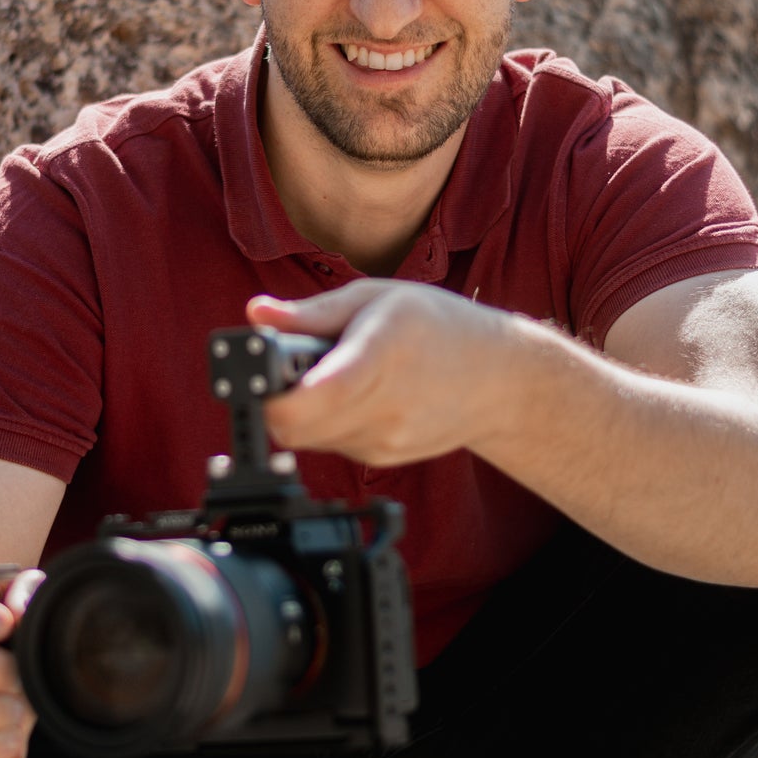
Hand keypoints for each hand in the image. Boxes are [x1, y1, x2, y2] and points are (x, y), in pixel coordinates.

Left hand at [247, 280, 514, 466]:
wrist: (500, 379)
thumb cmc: (440, 328)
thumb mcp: (376, 299)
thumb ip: (312, 313)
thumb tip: (257, 313)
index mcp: (380, 356)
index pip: (312, 396)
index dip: (272, 391)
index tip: (260, 370)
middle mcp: (383, 408)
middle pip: (293, 426)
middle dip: (276, 398)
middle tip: (289, 368)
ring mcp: (383, 441)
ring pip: (305, 438)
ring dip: (302, 410)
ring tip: (331, 375)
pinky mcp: (381, 458)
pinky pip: (329, 444)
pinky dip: (326, 421)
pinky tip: (354, 395)